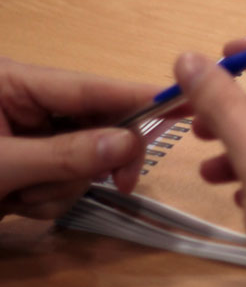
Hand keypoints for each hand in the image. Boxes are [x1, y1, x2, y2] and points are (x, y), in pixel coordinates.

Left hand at [0, 59, 151, 219]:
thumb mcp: (1, 165)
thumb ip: (64, 154)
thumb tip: (129, 143)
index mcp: (15, 84)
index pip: (90, 88)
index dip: (140, 96)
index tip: (185, 101)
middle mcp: (30, 104)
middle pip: (97, 125)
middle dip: (95, 161)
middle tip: (121, 184)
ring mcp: (33, 138)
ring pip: (85, 160)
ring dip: (61, 187)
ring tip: (17, 197)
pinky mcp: (33, 166)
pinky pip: (67, 181)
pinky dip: (49, 199)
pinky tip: (14, 203)